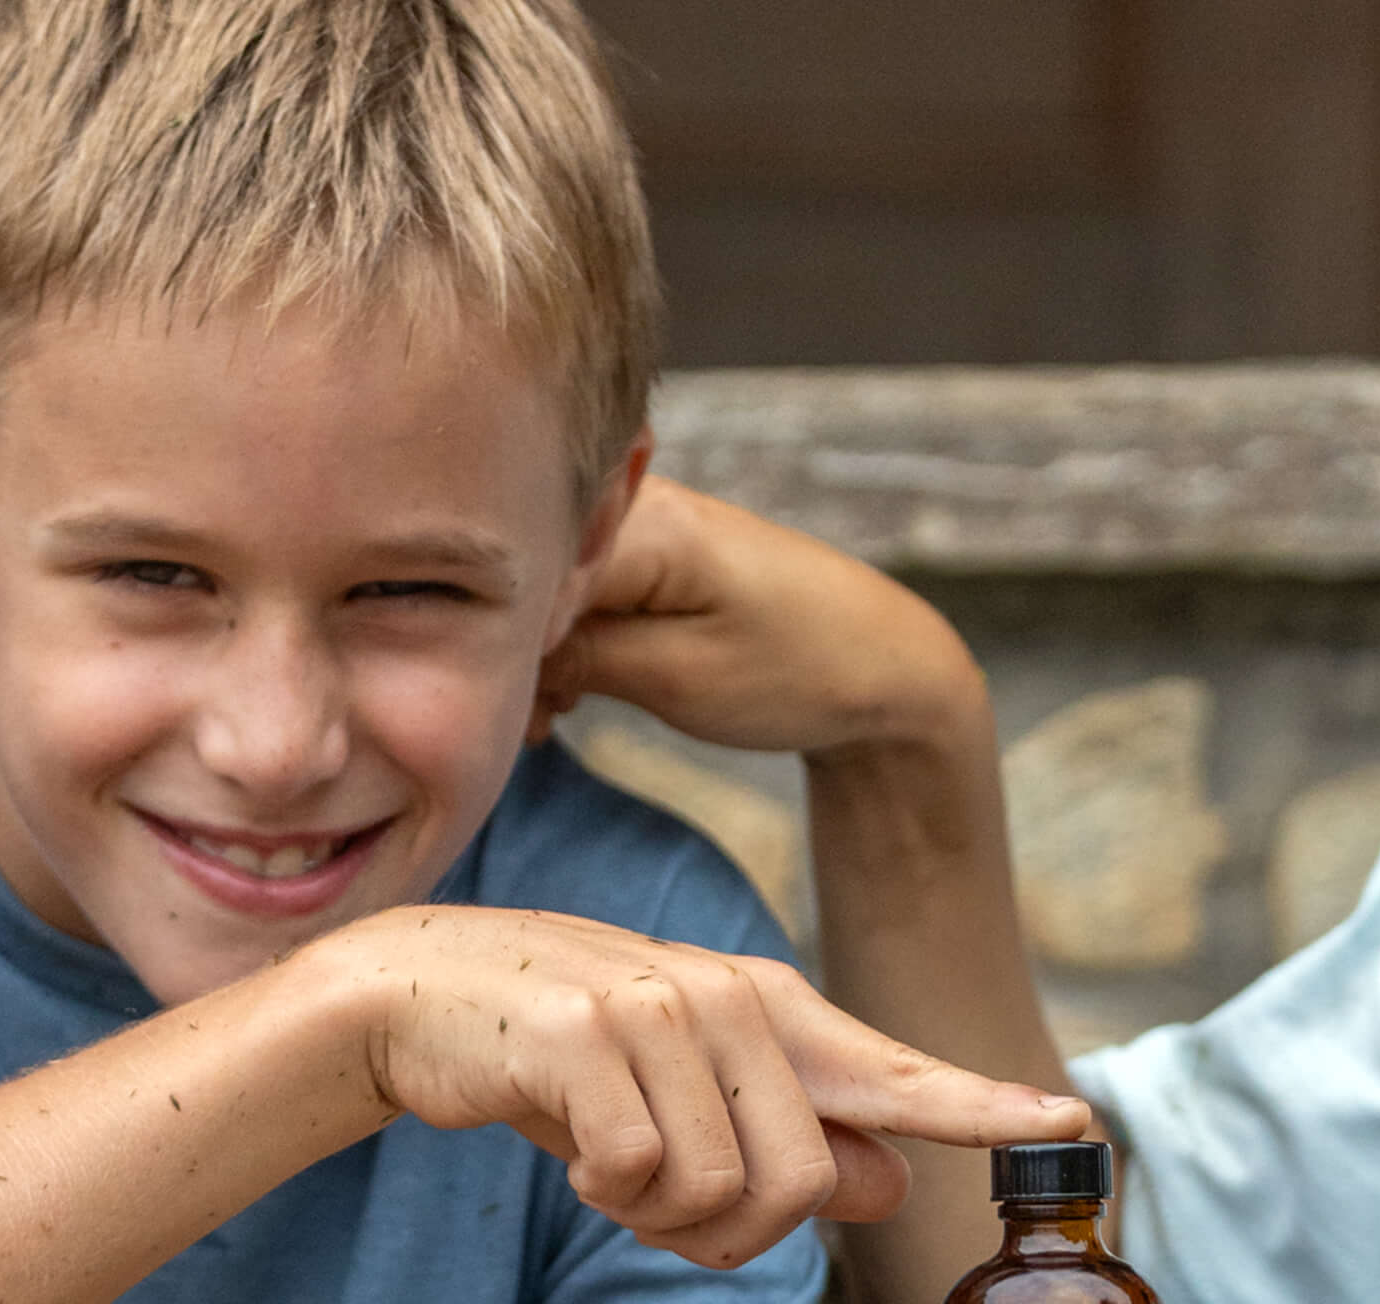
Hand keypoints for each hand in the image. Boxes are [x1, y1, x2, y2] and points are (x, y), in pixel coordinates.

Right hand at [332, 906, 1085, 1267]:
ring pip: (720, 1193)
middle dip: (732, 1238)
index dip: (987, 1108)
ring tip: (609, 1172)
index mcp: (775, 1015)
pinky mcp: (586, 1033)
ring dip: (656, 1221)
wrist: (417, 997)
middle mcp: (734, 1000)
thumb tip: (895, 1186)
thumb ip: (795, 1141)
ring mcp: (662, 1010)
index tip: (1074, 1121)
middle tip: (662, 1215)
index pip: (899, 1074)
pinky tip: (569, 1153)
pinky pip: (637, 1174)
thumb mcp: (689, 1100)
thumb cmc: (564, 1060)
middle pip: (803, 1188)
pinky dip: (600, 1195)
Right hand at [532, 476, 982, 759]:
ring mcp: (640, 521)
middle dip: (515, 652)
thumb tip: (495, 650)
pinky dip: (566, 646)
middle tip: (537, 725)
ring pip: (547, 587)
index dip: (501, 644)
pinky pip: (577, 592)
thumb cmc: (799, 672)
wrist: (884, 667)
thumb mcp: (679, 680)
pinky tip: (571, 696)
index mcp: (645, 520)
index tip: (504, 711)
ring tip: (556, 719)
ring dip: (538, 656)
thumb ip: (577, 658)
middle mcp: (634, 501)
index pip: (524, 570)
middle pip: (528, 571)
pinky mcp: (648, 550)